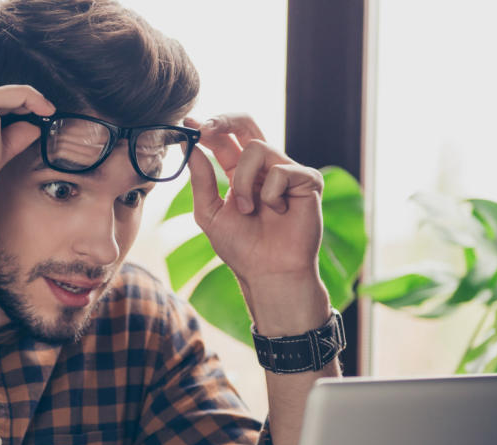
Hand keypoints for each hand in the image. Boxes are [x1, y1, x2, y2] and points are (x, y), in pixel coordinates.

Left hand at [185, 113, 329, 331]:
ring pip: (257, 148)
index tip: (189, 123)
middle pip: (247, 124)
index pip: (225, 140)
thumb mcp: (210, 212)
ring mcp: (286, 171)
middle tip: (206, 128)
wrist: (269, 272)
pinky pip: (280, 170)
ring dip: (243, 181)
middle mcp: (264, 167)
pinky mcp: (307, 179)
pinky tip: (278, 212)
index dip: (208, 128)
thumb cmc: (242, 248)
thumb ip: (200, 179)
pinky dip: (270, 194)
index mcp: (240, 173)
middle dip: (225, 120)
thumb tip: (188, 145)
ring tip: (248, 210)